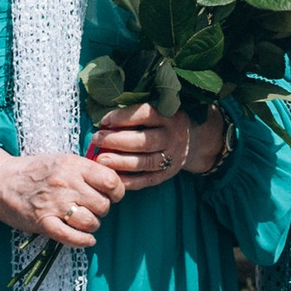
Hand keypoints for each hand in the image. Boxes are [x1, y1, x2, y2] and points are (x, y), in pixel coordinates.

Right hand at [0, 143, 121, 250]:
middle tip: (93, 208)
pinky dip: (83, 240)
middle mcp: (66, 184)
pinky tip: (87, 239)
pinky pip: (72, 237)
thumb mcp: (62, 160)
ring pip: (91, 221)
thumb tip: (112, 181)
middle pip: (103, 205)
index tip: (112, 195)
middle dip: (102, 209)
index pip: (110, 181)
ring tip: (86, 221)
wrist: (1, 182)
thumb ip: (85, 169)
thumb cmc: (34, 171)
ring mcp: (54, 204)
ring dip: (92, 225)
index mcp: (73, 165)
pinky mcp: (43, 223)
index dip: (116, 191)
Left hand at [85, 105, 221, 191]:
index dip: (123, 117)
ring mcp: (171, 157)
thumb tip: (105, 120)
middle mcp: (172, 137)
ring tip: (101, 160)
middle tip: (96, 139)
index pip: (145, 114)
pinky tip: (113, 177)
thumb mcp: (161, 110)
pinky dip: (129, 181)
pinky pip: (147, 180)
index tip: (104, 120)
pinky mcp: (168, 174)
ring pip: (144, 162)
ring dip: (120, 162)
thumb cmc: (166, 122)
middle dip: (117, 140)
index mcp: (169, 117)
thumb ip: (138, 113)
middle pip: (143, 141)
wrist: (194, 141)